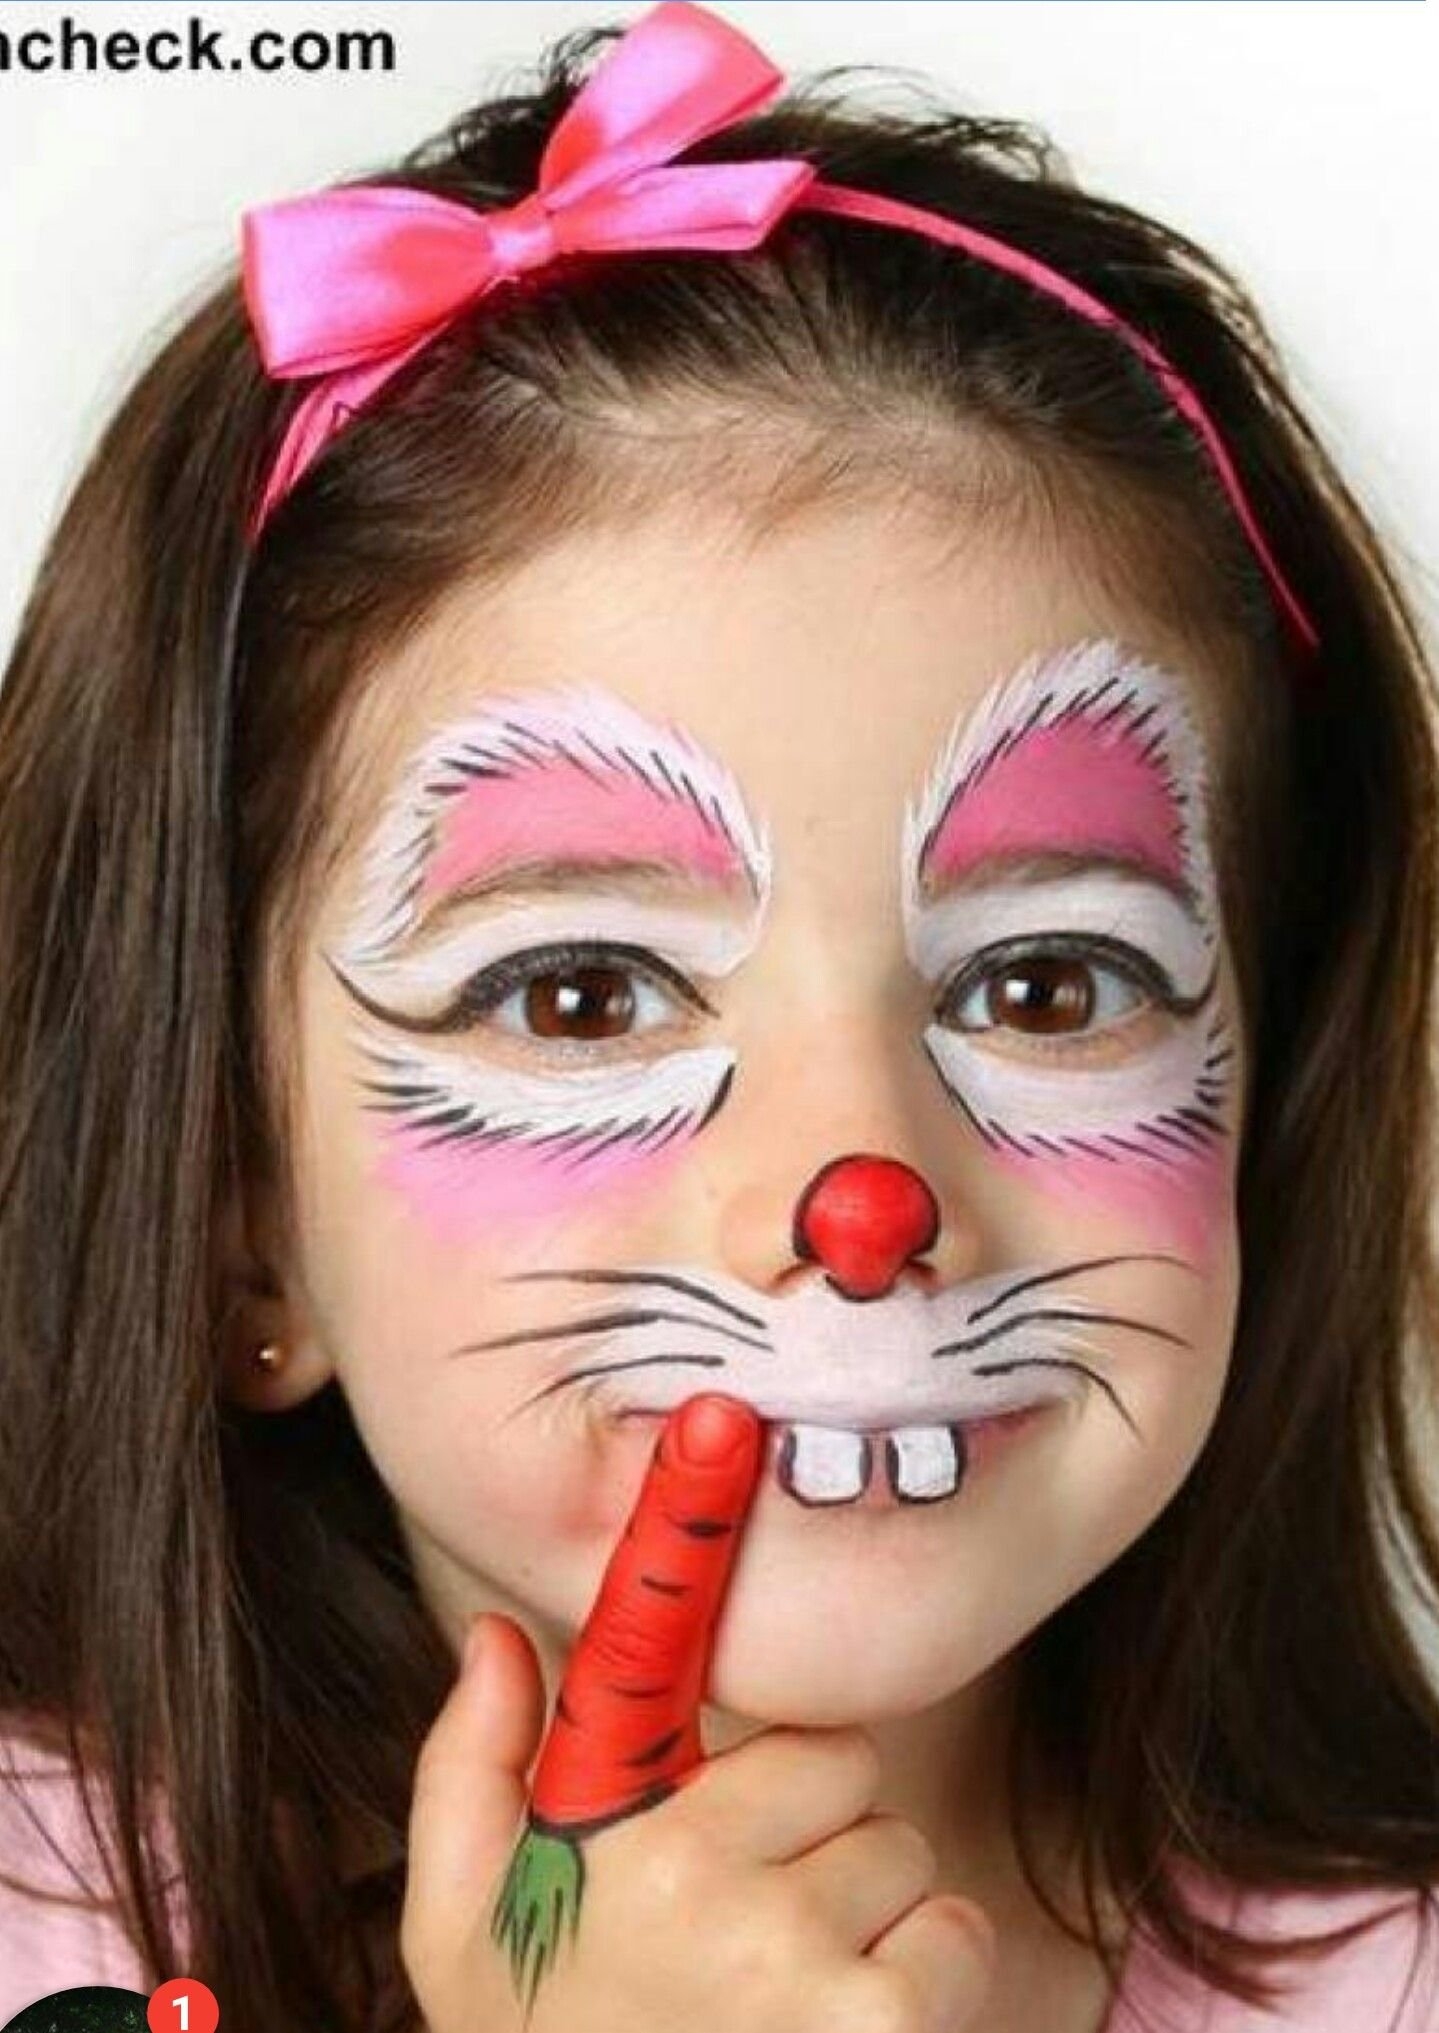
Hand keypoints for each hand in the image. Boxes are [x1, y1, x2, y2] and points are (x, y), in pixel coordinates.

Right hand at [400, 1392, 995, 2031]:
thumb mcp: (460, 1934)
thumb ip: (470, 1772)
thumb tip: (493, 1634)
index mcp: (610, 1842)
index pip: (649, 1665)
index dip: (683, 1533)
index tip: (715, 1427)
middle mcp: (707, 1887)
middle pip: (824, 1765)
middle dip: (800, 1825)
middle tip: (740, 1909)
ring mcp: (805, 1964)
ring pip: (892, 1846)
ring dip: (859, 1908)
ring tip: (782, 1990)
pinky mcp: (889, 2031)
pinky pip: (952, 1930)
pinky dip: (922, 1974)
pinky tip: (845, 2030)